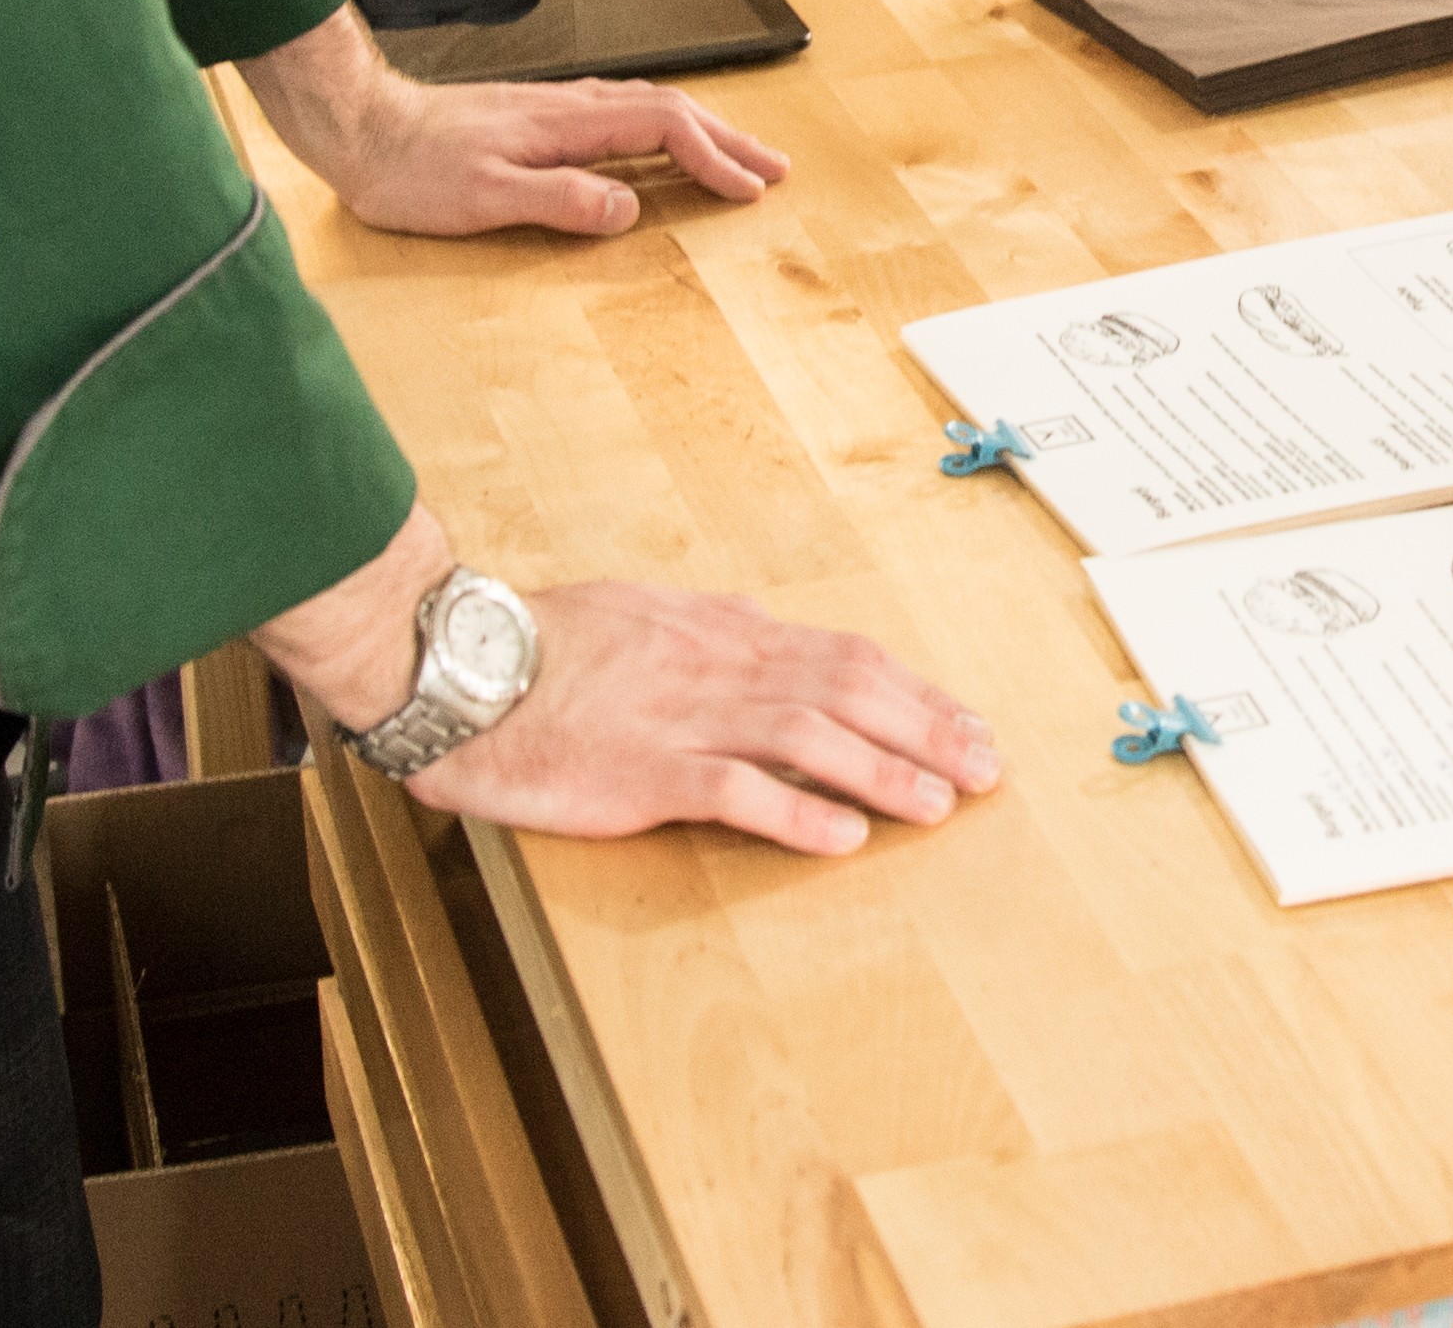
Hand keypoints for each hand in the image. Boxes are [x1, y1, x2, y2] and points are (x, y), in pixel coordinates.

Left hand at [241, 5, 786, 237]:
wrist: (358, 128)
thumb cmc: (409, 168)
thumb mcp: (481, 197)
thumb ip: (559, 201)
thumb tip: (628, 210)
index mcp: (566, 122)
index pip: (664, 129)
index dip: (713, 158)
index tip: (747, 190)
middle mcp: (568, 105)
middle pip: (671, 110)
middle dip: (728, 139)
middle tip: (773, 168)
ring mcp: (554, 108)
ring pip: (649, 108)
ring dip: (701, 131)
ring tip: (735, 155)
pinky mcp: (537, 118)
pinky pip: (621, 115)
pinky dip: (662, 129)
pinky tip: (660, 143)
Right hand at [403, 579, 1003, 857]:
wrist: (465, 666)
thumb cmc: (550, 645)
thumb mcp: (653, 615)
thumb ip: (718, 631)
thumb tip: (774, 633)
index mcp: (728, 633)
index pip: (849, 657)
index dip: (918, 693)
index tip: (969, 724)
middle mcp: (722, 668)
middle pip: (850, 691)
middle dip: (928, 730)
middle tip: (987, 767)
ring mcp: (685, 717)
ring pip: (811, 735)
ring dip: (884, 771)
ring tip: (940, 804)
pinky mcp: (643, 770)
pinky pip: (734, 790)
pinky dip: (797, 811)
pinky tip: (844, 836)